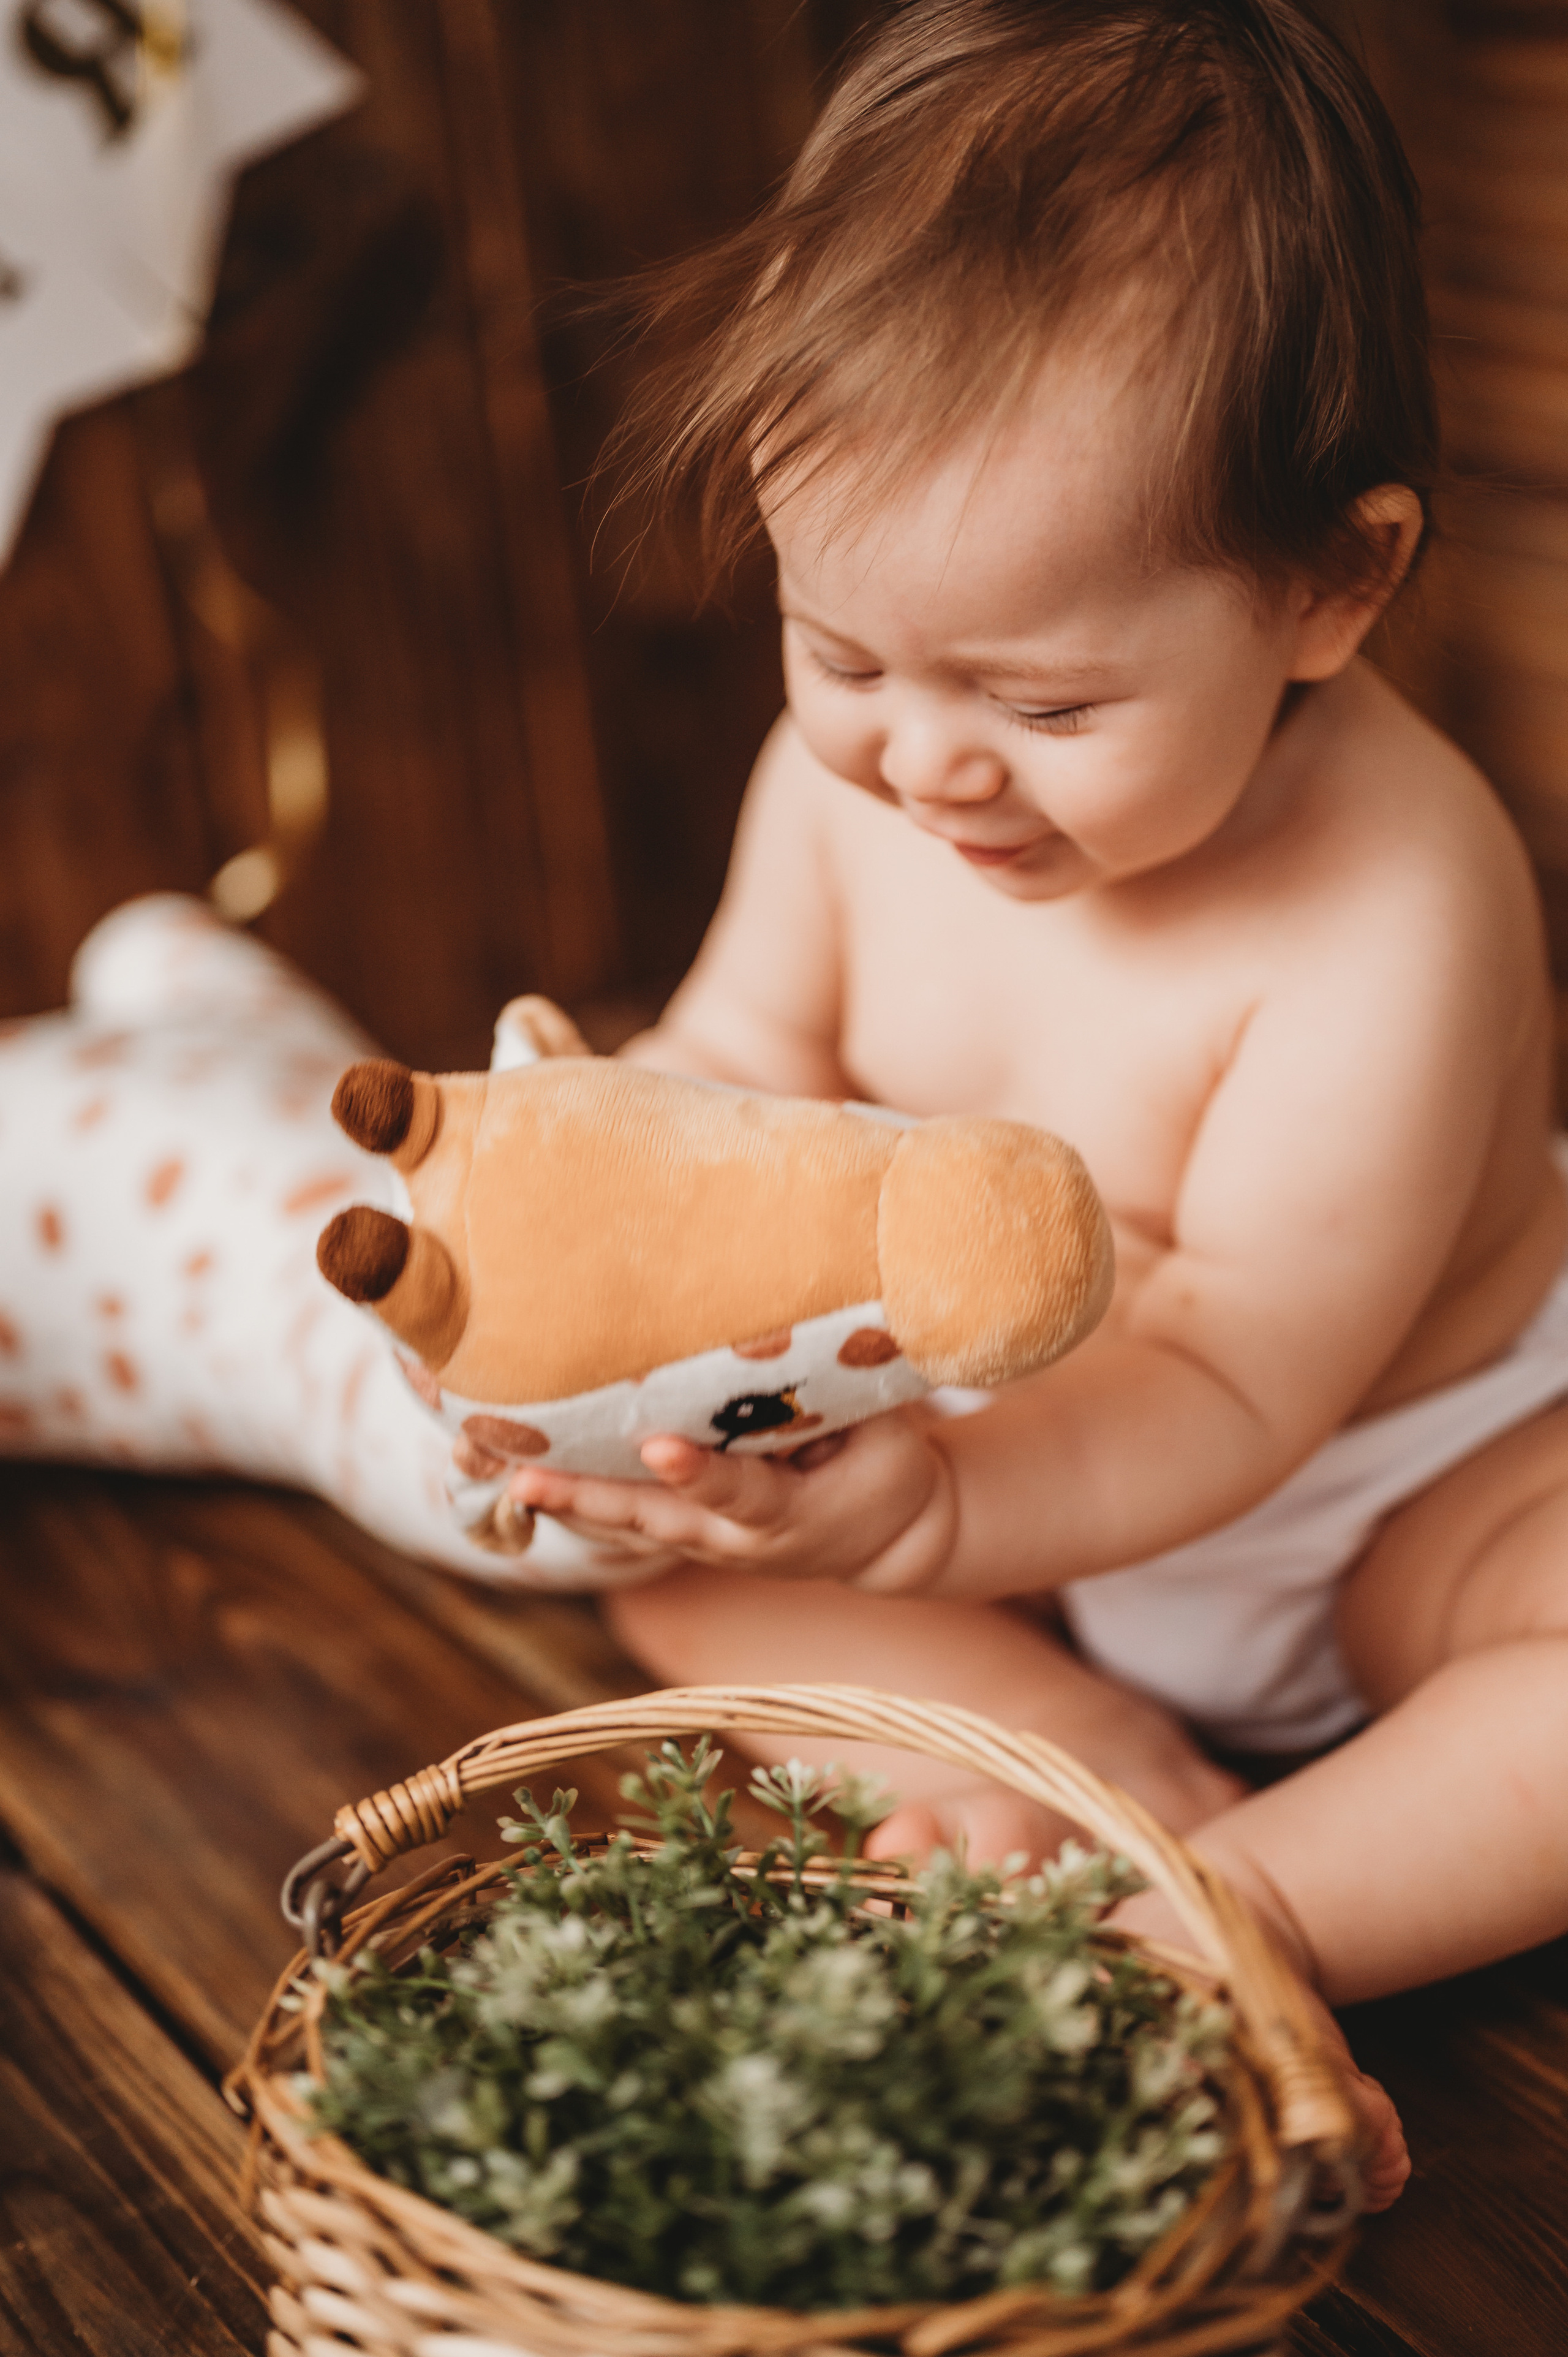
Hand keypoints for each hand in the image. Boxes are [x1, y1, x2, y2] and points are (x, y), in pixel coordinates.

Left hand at [505, 1406, 956, 1591]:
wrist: (886, 1539)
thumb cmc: (887, 1471)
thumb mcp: (888, 1437)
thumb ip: (840, 1397)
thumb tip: (806, 1327)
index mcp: (788, 1513)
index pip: (738, 1492)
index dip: (699, 1474)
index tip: (657, 1449)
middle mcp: (733, 1538)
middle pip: (653, 1519)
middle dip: (590, 1499)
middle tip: (527, 1480)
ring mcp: (703, 1542)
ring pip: (626, 1526)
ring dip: (564, 1503)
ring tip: (500, 1475)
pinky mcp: (687, 1534)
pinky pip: (623, 1522)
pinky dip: (573, 1503)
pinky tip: (516, 1479)